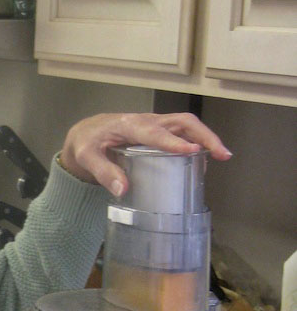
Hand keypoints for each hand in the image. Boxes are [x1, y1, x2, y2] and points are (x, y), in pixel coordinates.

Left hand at [59, 112, 231, 196]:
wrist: (87, 132)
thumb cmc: (88, 144)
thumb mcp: (88, 158)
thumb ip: (103, 173)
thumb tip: (123, 190)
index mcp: (129, 126)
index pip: (155, 132)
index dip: (174, 142)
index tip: (193, 151)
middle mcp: (147, 121)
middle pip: (181, 122)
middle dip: (204, 135)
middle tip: (222, 154)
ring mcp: (156, 124)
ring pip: (186, 125)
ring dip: (206, 138)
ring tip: (222, 156)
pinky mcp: (160, 130)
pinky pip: (182, 132)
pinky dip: (197, 142)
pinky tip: (204, 159)